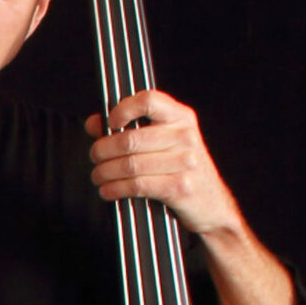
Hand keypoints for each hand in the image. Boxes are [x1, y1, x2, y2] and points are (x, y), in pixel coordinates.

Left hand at [87, 89, 241, 236]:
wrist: (211, 204)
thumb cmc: (180, 171)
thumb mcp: (163, 143)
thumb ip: (129, 129)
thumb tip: (94, 123)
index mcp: (181, 117)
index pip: (148, 100)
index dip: (123, 109)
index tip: (109, 122)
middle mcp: (184, 136)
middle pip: (130, 139)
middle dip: (102, 151)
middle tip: (95, 158)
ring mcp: (185, 162)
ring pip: (130, 165)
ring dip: (104, 173)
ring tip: (98, 177)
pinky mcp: (180, 187)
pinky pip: (137, 185)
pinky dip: (115, 189)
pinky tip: (108, 191)